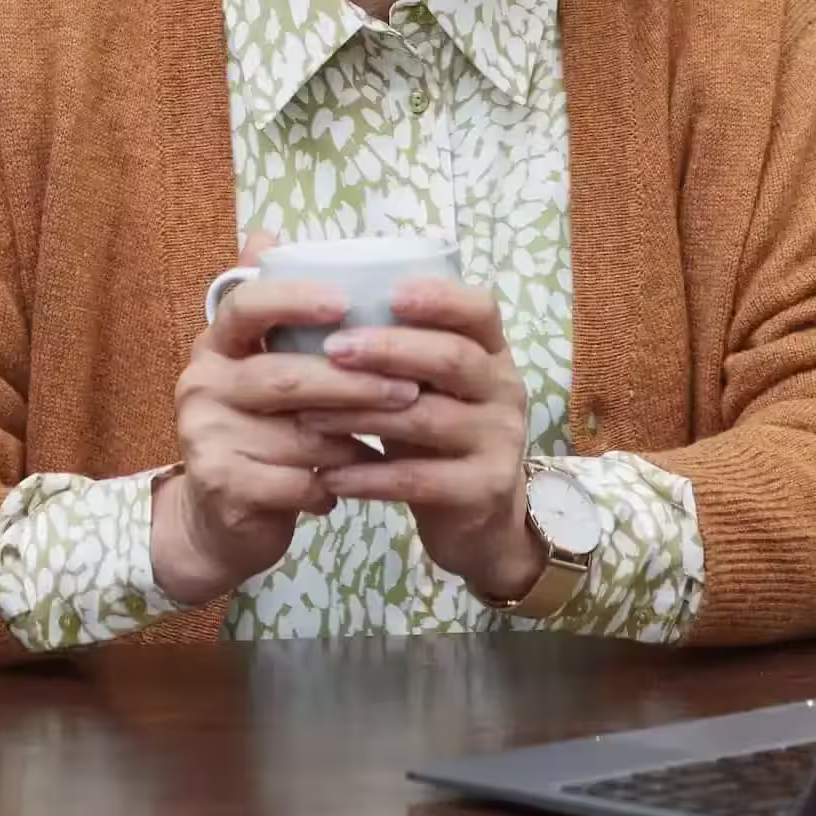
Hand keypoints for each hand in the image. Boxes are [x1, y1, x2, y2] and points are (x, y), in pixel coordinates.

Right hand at [153, 230, 422, 609]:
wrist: (221, 519)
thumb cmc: (261, 431)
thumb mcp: (264, 367)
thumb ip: (274, 313)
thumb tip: (267, 231)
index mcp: (215, 346)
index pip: (245, 306)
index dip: (293, 300)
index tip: (345, 303)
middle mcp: (200, 384)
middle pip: (284, 375)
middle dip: (355, 382)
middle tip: (411, 387)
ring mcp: (204, 437)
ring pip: (297, 432)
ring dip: (357, 435)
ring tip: (397, 434)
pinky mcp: (222, 486)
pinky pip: (294, 480)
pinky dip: (334, 481)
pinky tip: (361, 479)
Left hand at [311, 276, 546, 606]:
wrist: (482, 522)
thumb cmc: (439, 437)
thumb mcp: (430, 388)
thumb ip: (398, 353)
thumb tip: (315, 310)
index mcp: (493, 354)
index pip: (480, 310)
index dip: (440, 298)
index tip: (390, 293)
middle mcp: (505, 390)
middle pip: (452, 358)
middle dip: (389, 349)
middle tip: (332, 349)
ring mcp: (500, 442)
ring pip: (427, 418)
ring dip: (362, 414)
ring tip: (310, 414)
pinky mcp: (482, 490)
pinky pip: (418, 479)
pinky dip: (368, 476)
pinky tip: (330, 475)